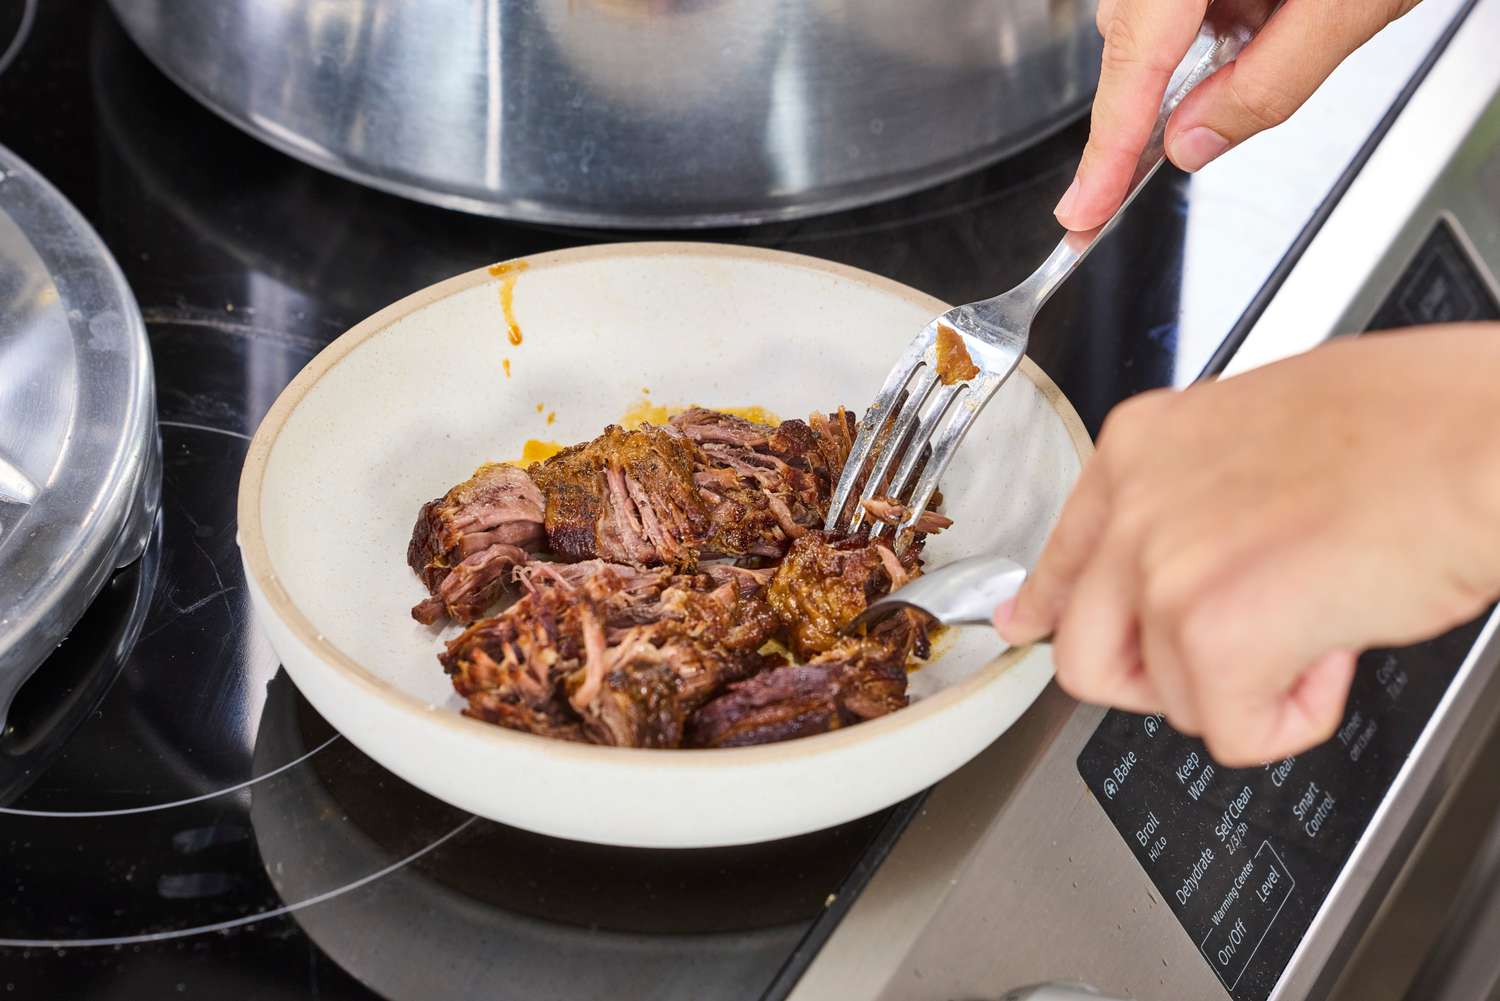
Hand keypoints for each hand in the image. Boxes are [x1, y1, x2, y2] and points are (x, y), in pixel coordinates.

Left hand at [997, 325, 1499, 764]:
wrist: (1484, 438)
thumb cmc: (1415, 425)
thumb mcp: (1263, 433)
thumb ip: (1196, 497)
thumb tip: (1178, 558)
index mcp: (1142, 449)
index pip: (1061, 553)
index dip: (1048, 605)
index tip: (1028, 626)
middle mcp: (1134, 507)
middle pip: (1085, 653)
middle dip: (1157, 676)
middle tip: (1228, 660)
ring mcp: (1163, 570)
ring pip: (1165, 698)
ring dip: (1244, 686)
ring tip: (1318, 620)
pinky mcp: (1214, 632)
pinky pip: (1229, 732)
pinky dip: (1292, 716)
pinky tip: (1336, 648)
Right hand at [1056, 0, 1422, 230]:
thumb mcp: (1351, 6)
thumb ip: (1269, 83)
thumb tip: (1193, 143)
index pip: (1137, 58)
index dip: (1108, 145)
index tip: (1085, 207)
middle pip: (1133, 36)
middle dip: (1155, 98)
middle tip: (1176, 140)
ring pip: (1151, 17)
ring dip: (1197, 52)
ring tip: (1279, 25)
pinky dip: (1212, 21)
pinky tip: (1267, 9)